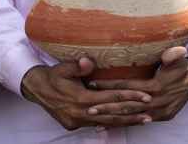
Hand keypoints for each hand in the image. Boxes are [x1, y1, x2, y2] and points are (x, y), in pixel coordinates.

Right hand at [21, 58, 151, 129]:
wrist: (36, 89)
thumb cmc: (53, 75)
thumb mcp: (63, 68)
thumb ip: (76, 66)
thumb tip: (87, 62)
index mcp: (81, 99)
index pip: (111, 98)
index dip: (130, 97)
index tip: (146, 96)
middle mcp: (81, 114)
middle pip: (112, 115)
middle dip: (132, 115)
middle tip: (151, 114)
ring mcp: (77, 122)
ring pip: (106, 123)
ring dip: (125, 122)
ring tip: (144, 120)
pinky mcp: (75, 125)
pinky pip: (97, 125)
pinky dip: (112, 123)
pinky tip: (124, 122)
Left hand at [88, 47, 187, 122]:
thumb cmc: (182, 67)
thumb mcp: (180, 58)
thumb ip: (174, 55)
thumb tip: (173, 53)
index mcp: (157, 86)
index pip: (129, 86)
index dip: (112, 85)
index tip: (94, 83)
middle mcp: (156, 101)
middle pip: (127, 105)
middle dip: (107, 107)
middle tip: (89, 108)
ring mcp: (158, 112)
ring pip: (131, 117)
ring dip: (112, 118)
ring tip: (94, 119)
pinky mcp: (160, 118)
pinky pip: (139, 121)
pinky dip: (124, 124)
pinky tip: (108, 126)